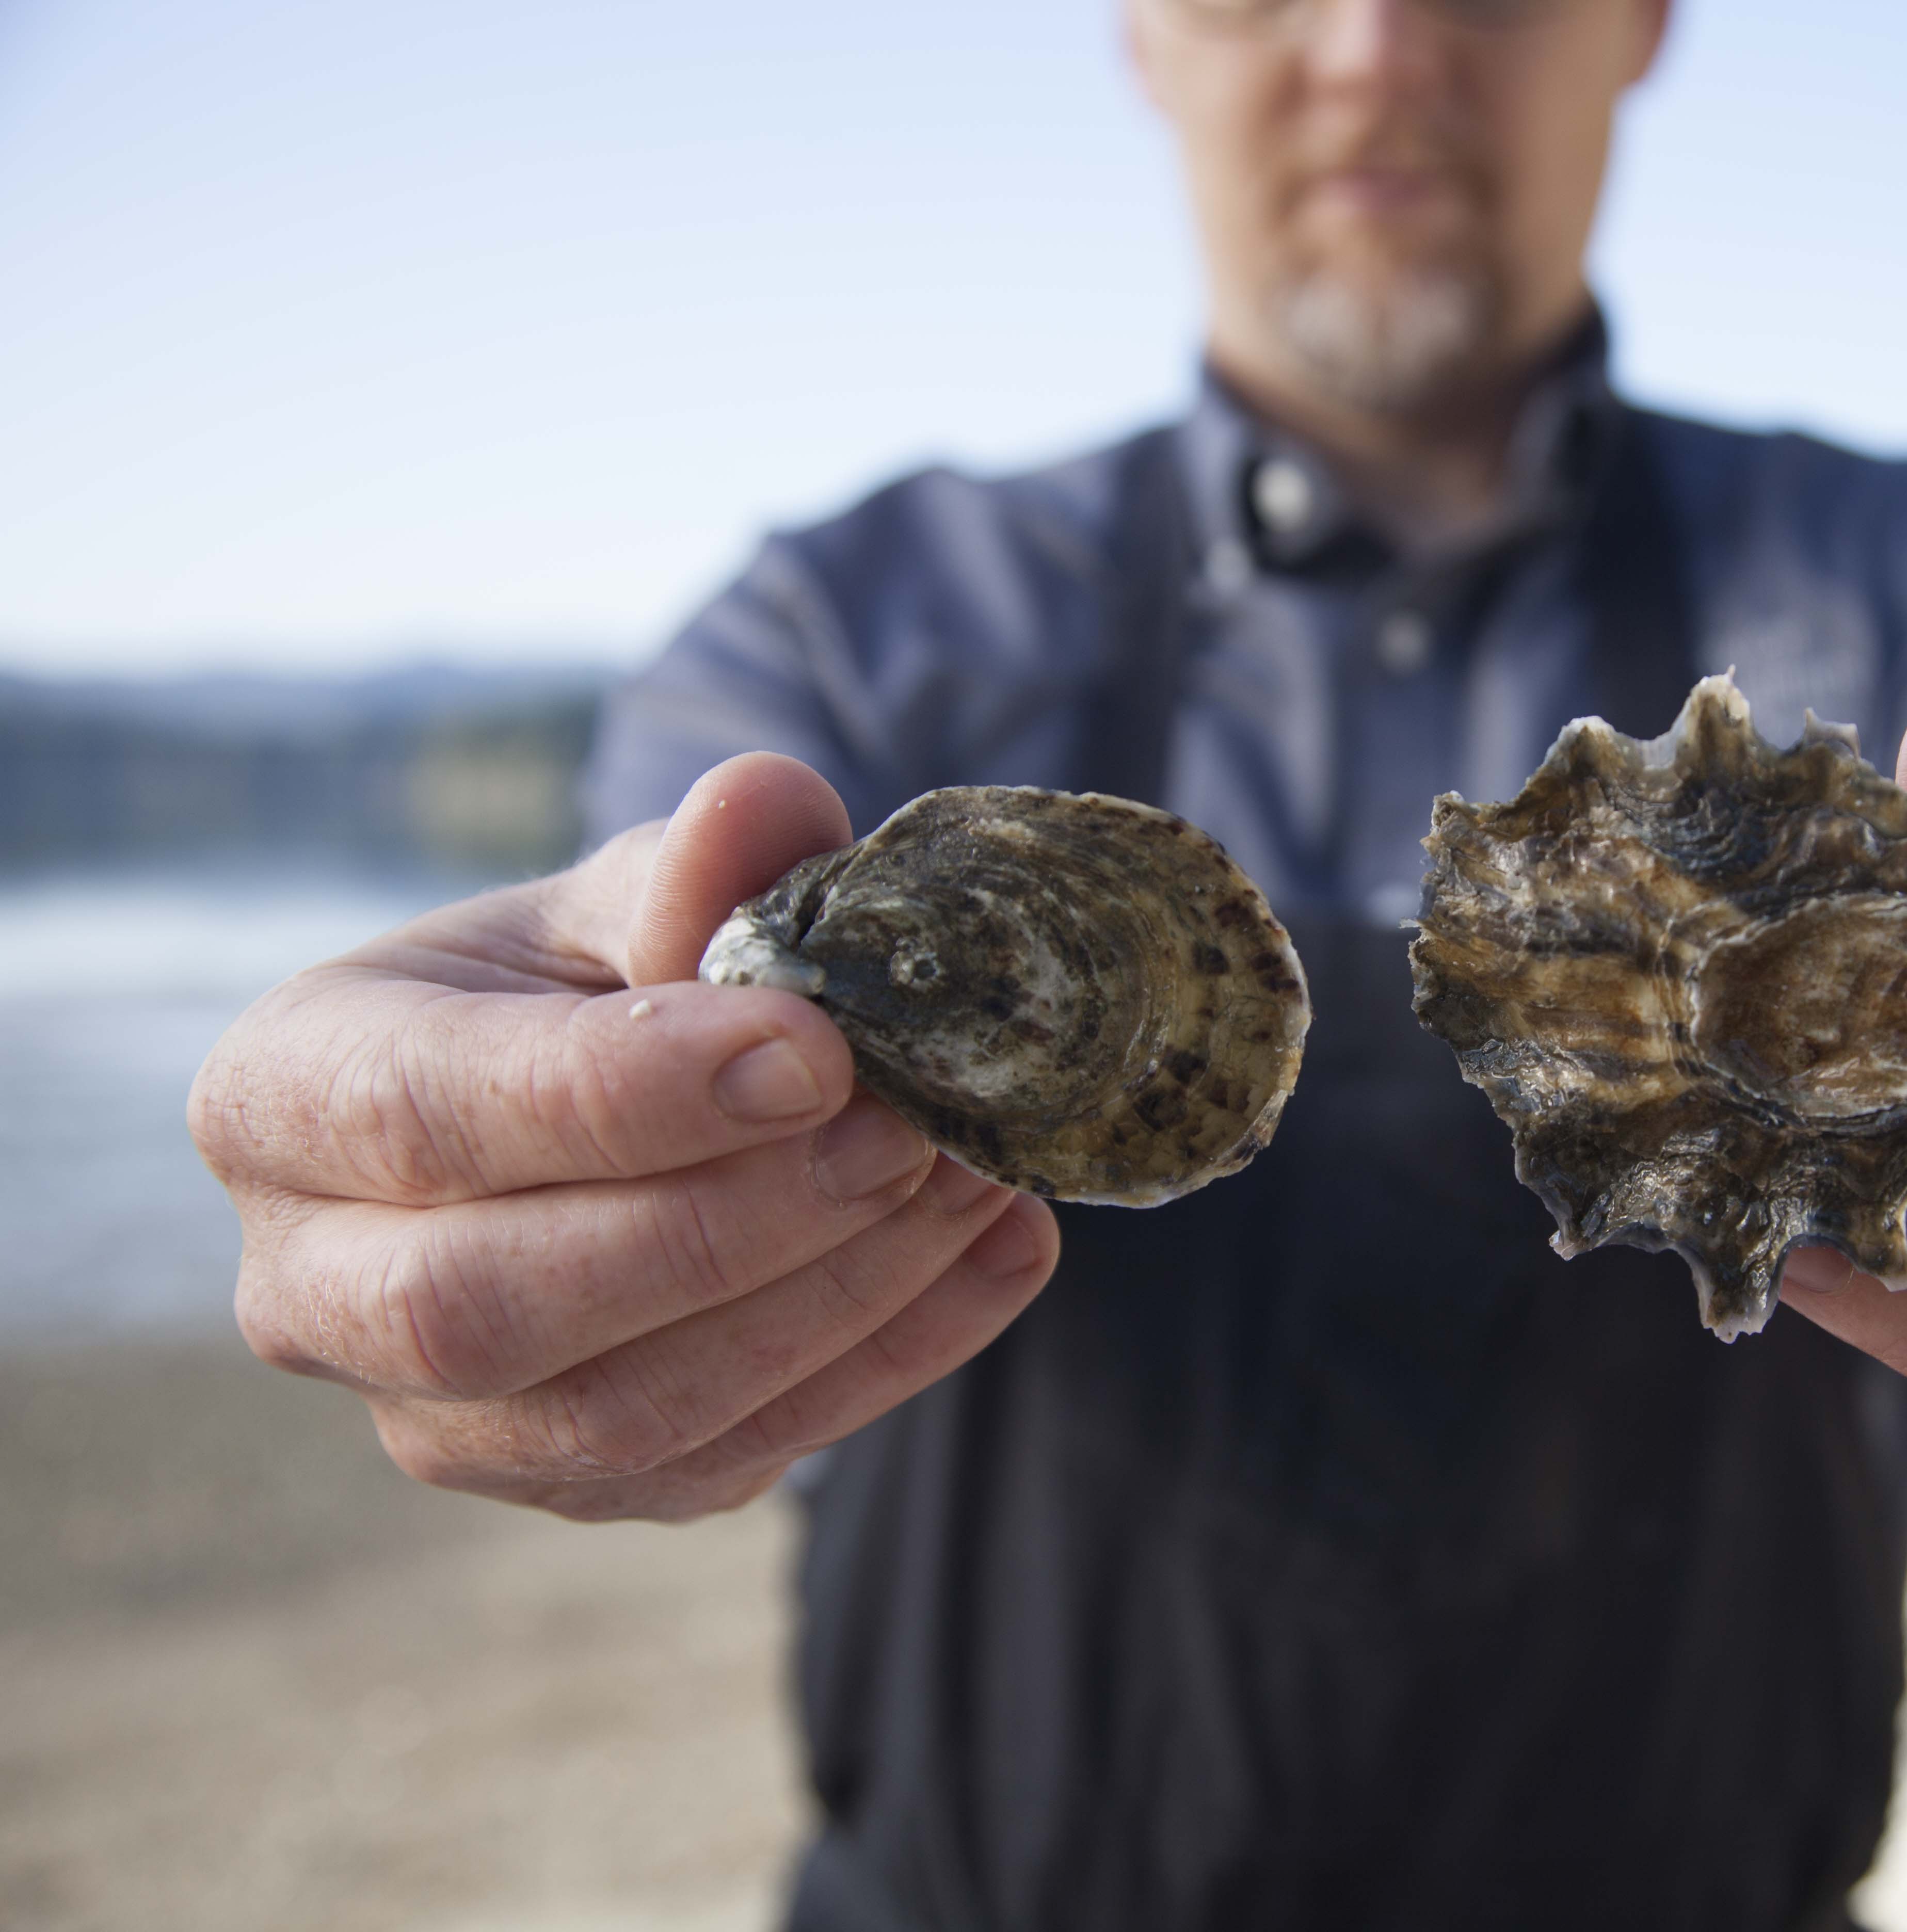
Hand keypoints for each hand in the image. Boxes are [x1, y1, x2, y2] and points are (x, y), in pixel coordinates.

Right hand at [188, 755, 1059, 1521]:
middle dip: (729, 1222)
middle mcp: (310, 1287)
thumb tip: (769, 804)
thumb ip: (696, 865)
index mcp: (282, 1092)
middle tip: (909, 1130)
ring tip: (975, 1178)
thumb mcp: (631, 896)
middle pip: (493, 1303)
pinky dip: (889, 1357)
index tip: (813, 1049)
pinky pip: (730, 1461)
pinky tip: (999, 1249)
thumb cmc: (596, 985)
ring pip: (623, 1414)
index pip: (430, 1113)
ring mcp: (436, 1418)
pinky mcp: (573, 1488)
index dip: (627, 1092)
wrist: (616, 1109)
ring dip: (832, 1298)